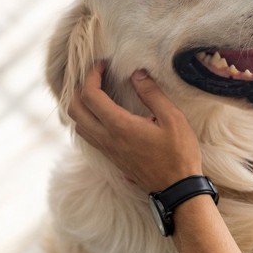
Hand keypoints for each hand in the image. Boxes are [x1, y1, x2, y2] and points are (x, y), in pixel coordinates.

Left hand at [68, 62, 202, 192]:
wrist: (177, 188)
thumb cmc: (179, 153)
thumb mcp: (173, 119)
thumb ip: (152, 94)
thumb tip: (136, 73)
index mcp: (119, 126)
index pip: (90, 96)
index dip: (91, 75)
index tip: (102, 64)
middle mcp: (107, 138)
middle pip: (74, 110)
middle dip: (79, 88)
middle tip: (96, 75)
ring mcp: (107, 150)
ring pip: (77, 125)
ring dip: (80, 105)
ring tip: (96, 91)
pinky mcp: (111, 157)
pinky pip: (88, 135)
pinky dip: (87, 119)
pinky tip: (102, 112)